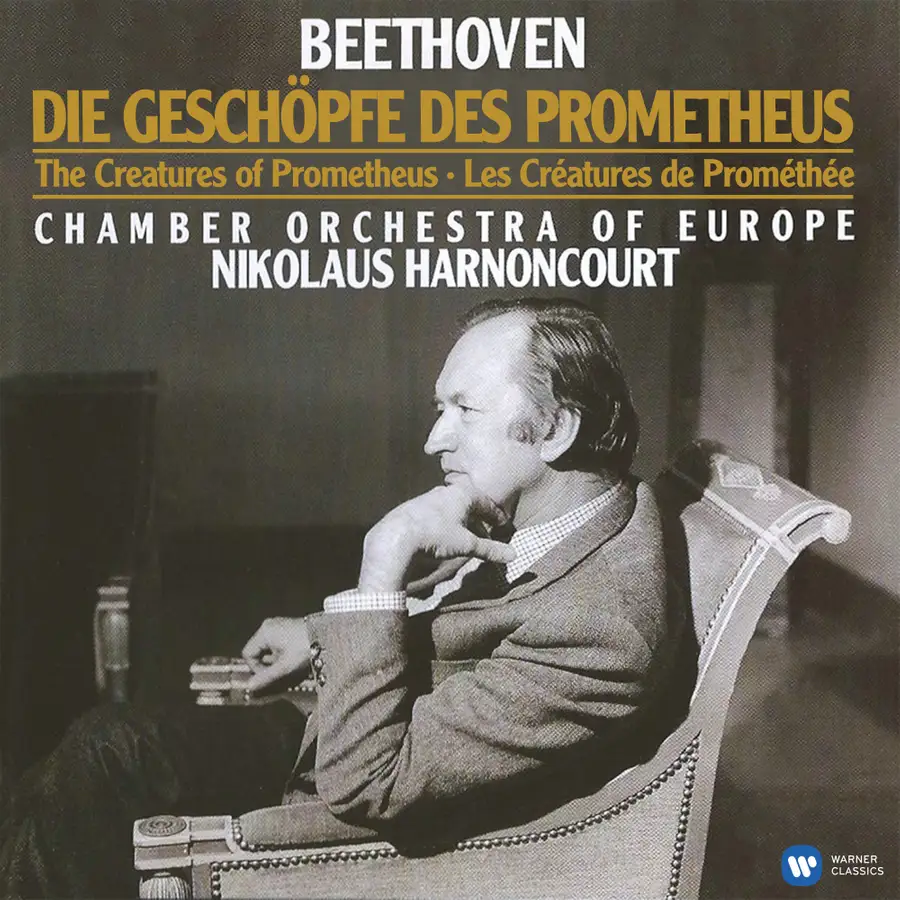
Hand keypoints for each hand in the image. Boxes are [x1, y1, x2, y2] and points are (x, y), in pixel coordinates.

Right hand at [241, 616, 310, 692]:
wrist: (329, 636)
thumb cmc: (305, 650)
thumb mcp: (285, 667)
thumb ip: (265, 677)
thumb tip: (249, 686)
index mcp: (264, 632)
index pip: (248, 654)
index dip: (255, 668)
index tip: (270, 675)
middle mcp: (269, 625)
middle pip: (258, 651)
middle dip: (267, 664)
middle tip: (281, 671)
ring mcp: (279, 624)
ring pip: (268, 649)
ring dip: (275, 660)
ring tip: (289, 665)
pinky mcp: (288, 627)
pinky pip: (277, 643)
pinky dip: (282, 653)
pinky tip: (293, 658)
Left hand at [358, 485, 515, 591]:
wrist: (396, 536)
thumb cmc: (436, 535)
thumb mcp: (467, 544)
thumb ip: (490, 549)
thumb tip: (513, 555)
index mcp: (462, 494)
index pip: (486, 503)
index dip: (497, 517)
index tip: (504, 527)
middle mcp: (445, 491)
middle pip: (469, 506)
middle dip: (479, 521)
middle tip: (487, 536)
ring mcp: (428, 498)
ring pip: (452, 510)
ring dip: (462, 524)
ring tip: (467, 539)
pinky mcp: (414, 508)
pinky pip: (438, 515)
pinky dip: (447, 525)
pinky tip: (444, 538)